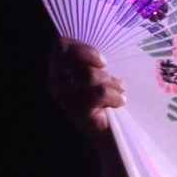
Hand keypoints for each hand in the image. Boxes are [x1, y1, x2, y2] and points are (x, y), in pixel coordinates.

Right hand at [48, 38, 129, 176]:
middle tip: (108, 70)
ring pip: (89, 75)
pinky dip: (116, 96)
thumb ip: (96, 62)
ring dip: (110, 81)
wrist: (111, 135)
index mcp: (59, 69)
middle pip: (71, 56)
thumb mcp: (101, 76)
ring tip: (119, 89)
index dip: (82, 46)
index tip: (102, 58)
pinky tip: (120, 102)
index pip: (61, 44)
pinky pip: (100, 93)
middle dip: (94, 60)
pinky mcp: (76, 110)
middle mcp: (56, 81)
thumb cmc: (109, 100)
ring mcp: (64, 96)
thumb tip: (113, 42)